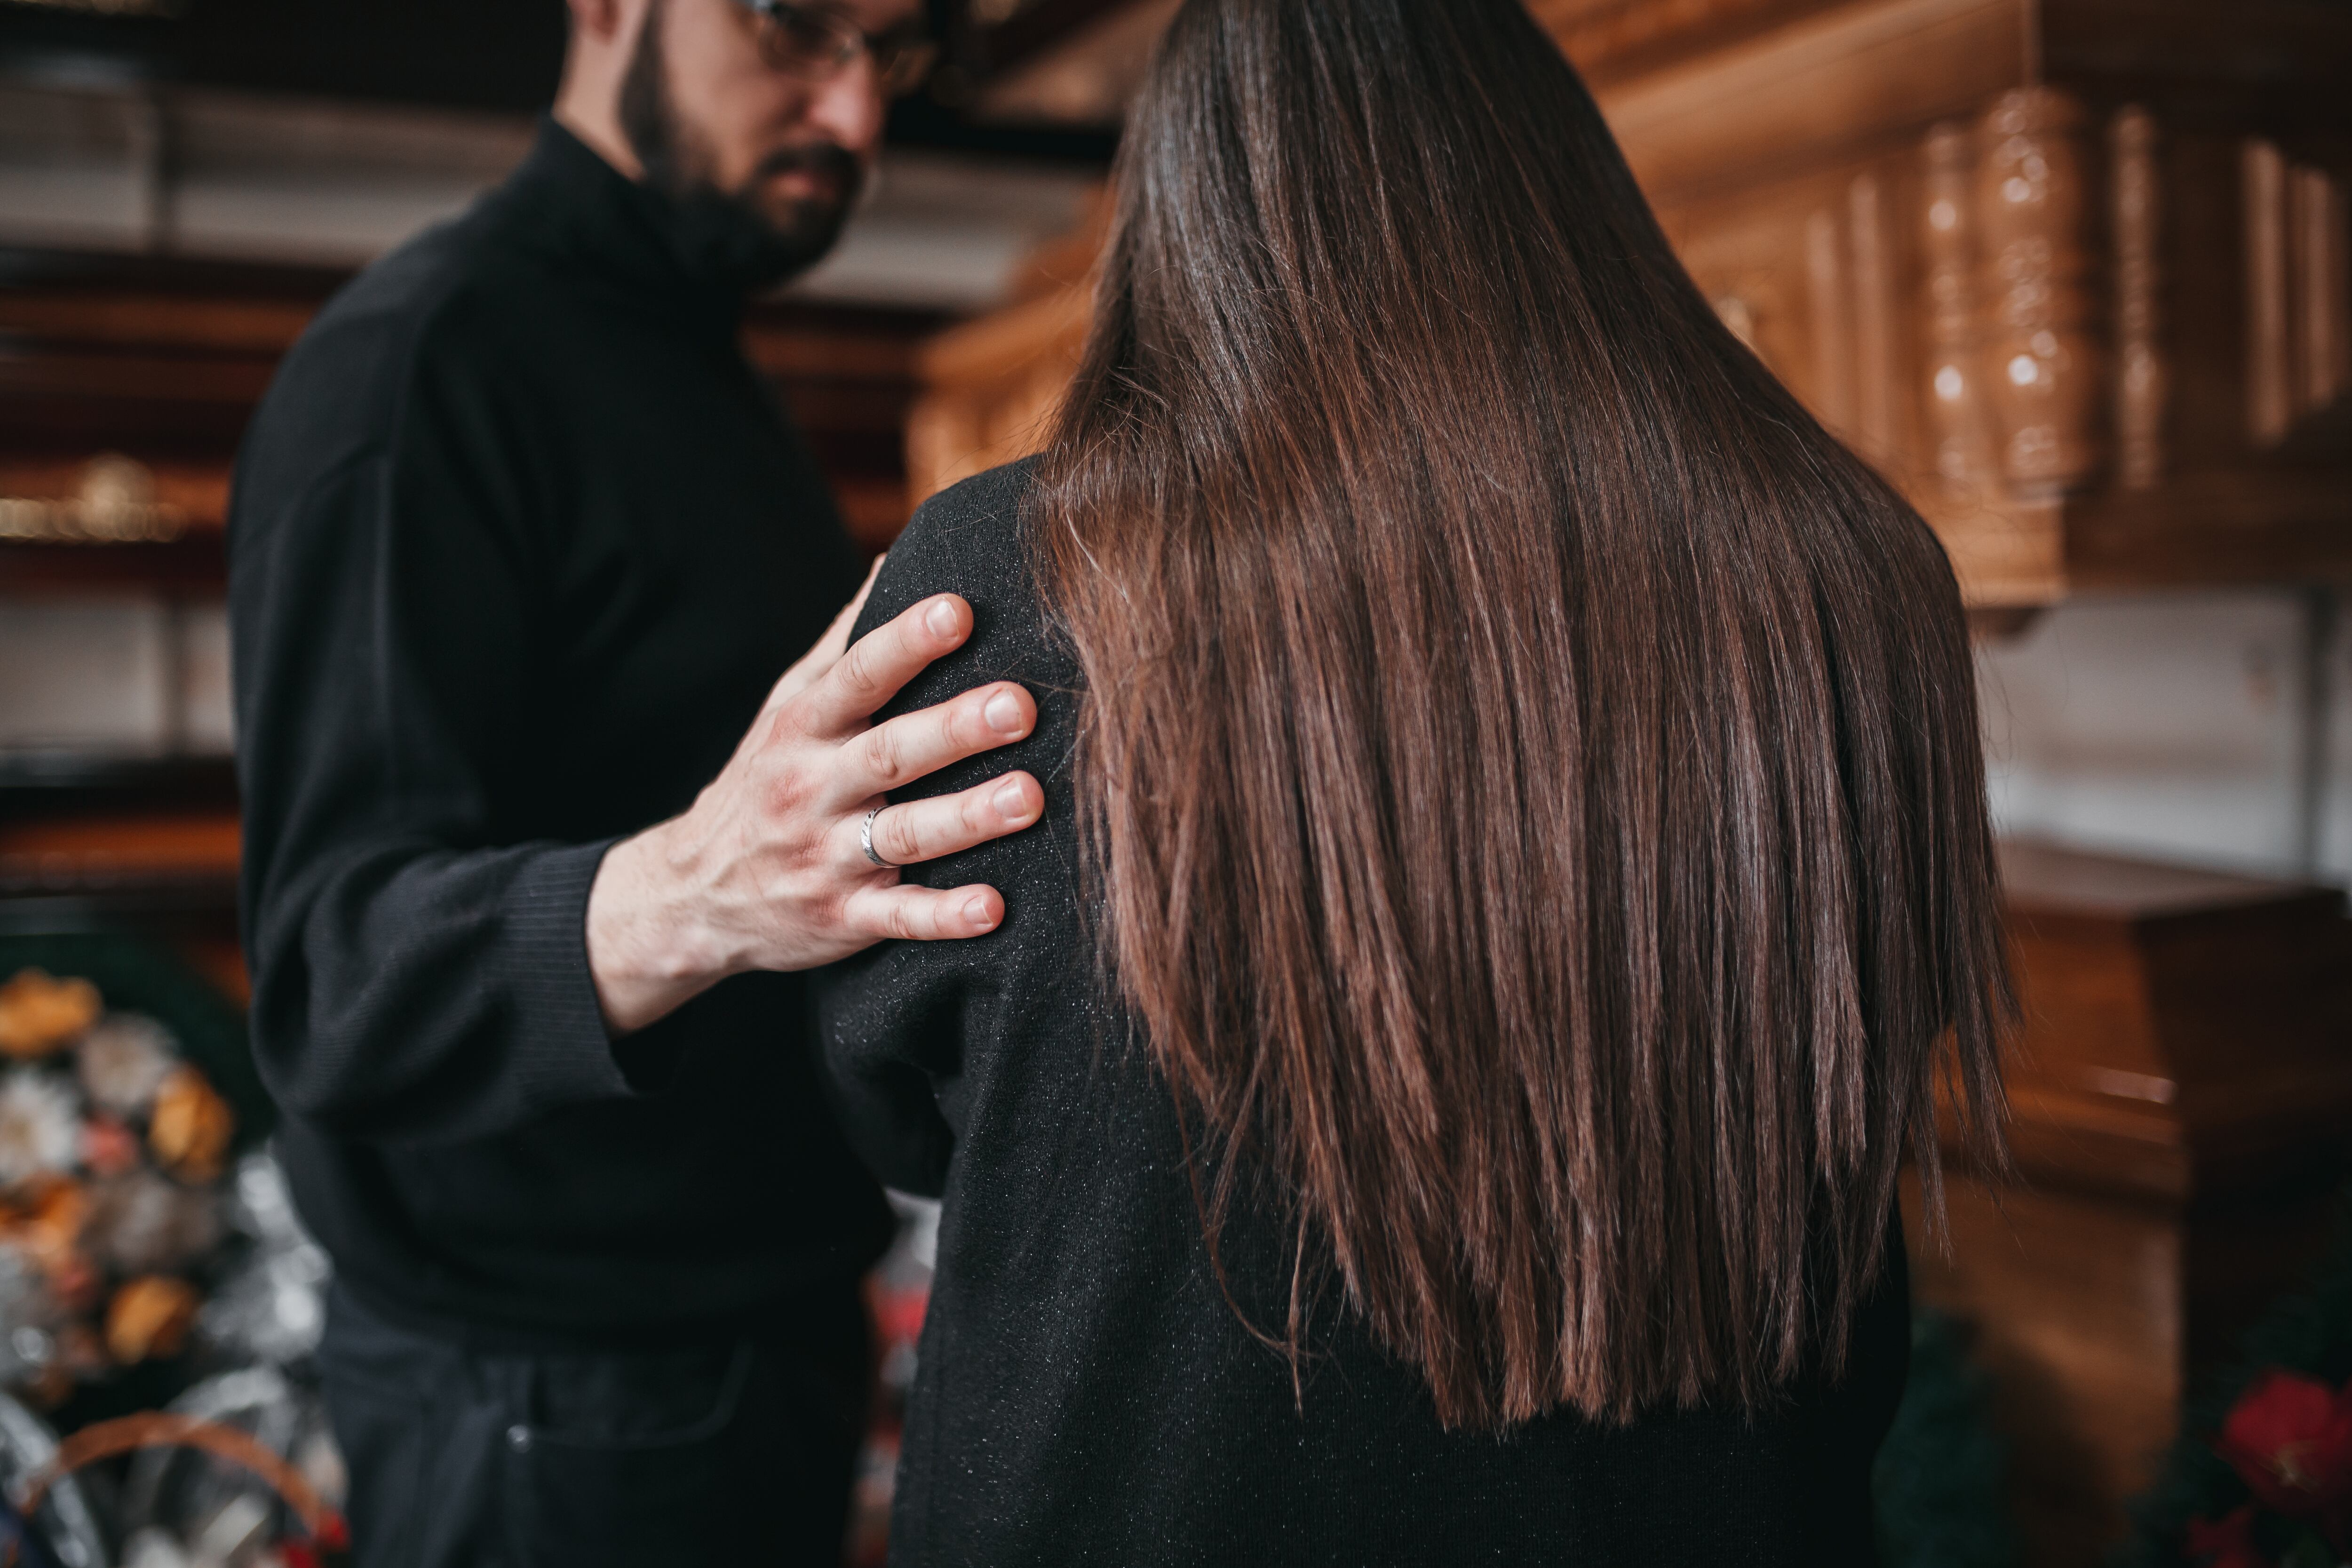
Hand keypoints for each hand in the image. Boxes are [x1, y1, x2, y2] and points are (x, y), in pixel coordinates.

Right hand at [585, 564, 1043, 1033]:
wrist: (694, 893)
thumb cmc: (767, 779)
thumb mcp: (788, 706)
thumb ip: (844, 641)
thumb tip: (898, 557)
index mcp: (804, 726)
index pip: (856, 675)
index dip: (905, 642)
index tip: (959, 610)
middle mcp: (812, 787)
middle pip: (887, 752)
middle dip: (954, 728)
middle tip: (1019, 706)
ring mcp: (826, 857)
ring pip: (900, 834)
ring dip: (966, 817)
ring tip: (1029, 797)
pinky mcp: (842, 919)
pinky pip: (897, 919)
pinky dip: (942, 916)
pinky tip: (993, 908)